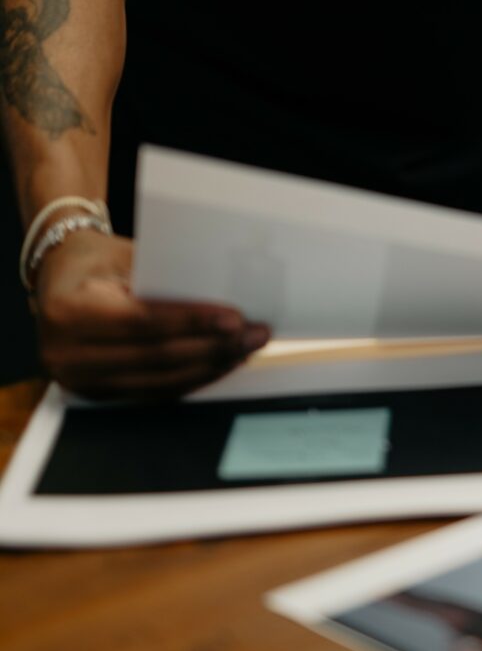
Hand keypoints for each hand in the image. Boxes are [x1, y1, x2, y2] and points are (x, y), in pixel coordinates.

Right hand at [31, 227, 269, 399]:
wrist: (58, 277)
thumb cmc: (96, 260)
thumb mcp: (124, 257)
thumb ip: (165, 281)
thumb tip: (223, 302)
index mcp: (71, 312)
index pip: (143, 322)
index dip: (192, 323)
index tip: (234, 319)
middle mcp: (68, 353)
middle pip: (155, 357)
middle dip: (212, 348)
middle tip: (253, 336)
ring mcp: (79, 380)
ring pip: (158, 382)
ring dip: (208, 368)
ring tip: (244, 351)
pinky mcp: (95, 393)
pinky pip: (151, 392)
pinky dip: (190, 380)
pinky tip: (218, 365)